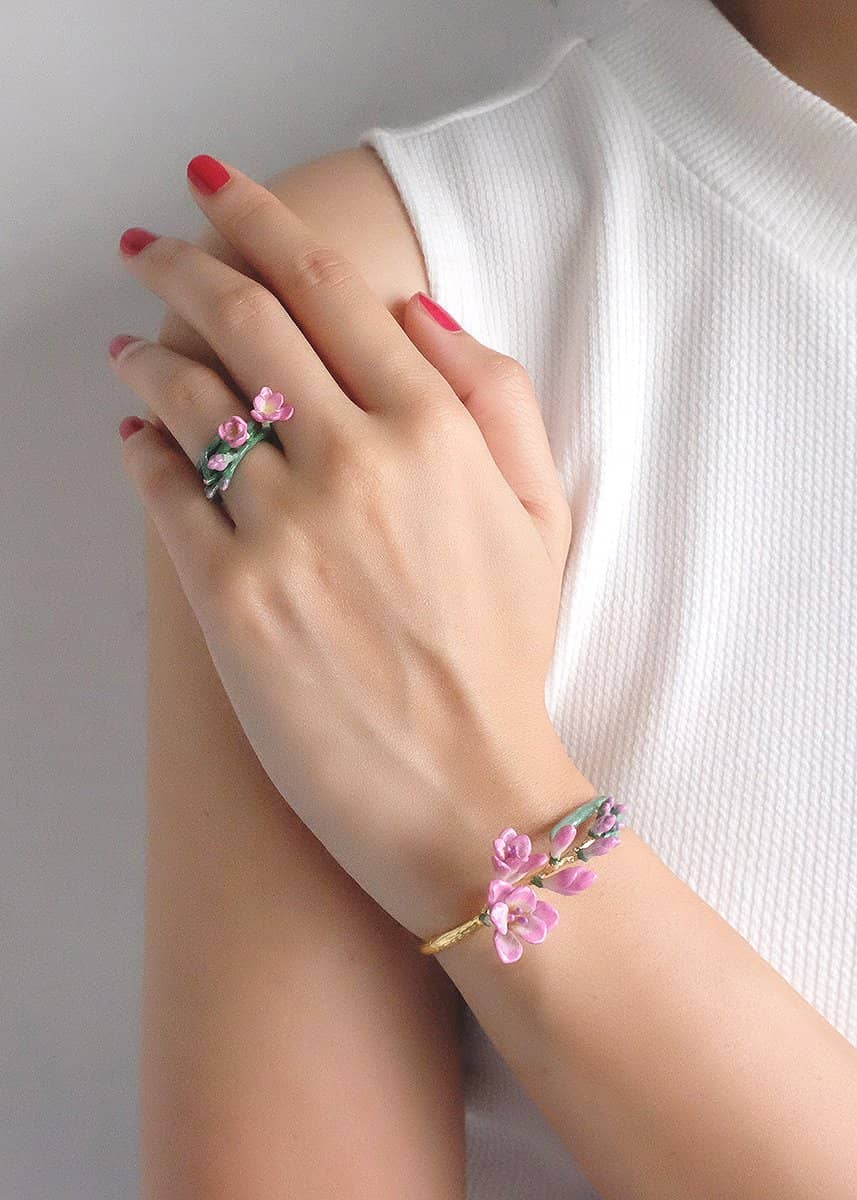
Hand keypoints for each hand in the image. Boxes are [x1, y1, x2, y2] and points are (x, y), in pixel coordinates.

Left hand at [111, 155, 583, 940]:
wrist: (466, 792)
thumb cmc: (505, 658)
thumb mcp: (543, 516)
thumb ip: (496, 396)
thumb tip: (416, 313)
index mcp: (435, 428)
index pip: (327, 283)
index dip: (259, 217)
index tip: (216, 187)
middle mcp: (355, 460)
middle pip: (242, 317)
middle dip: (181, 259)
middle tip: (147, 245)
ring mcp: (286, 530)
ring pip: (188, 397)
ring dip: (148, 352)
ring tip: (130, 342)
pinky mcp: (229, 599)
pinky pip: (165, 494)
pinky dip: (140, 450)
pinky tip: (136, 437)